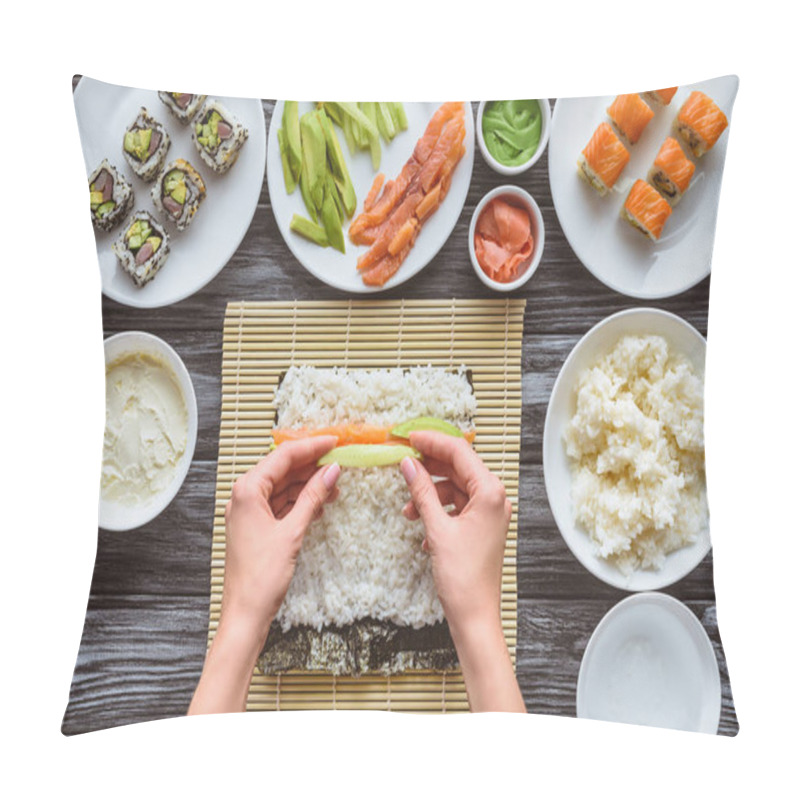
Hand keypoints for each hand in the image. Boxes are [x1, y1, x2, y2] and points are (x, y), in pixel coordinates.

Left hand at [221, 435, 340, 640]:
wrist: (245, 613)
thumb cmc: (262, 576)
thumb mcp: (293, 531)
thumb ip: (313, 497)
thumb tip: (331, 471)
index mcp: (247, 490)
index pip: (284, 456)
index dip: (312, 447)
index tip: (335, 442)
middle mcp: (244, 496)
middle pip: (283, 469)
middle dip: (312, 465)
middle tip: (340, 461)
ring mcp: (249, 511)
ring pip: (283, 487)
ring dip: (309, 485)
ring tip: (336, 486)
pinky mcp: (256, 526)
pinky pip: (281, 504)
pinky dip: (300, 502)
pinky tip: (320, 504)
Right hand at [400, 430, 524, 712]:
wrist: (474, 616)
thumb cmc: (462, 577)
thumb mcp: (437, 529)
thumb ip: (422, 492)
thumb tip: (408, 463)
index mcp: (490, 492)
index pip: (459, 451)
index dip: (431, 441)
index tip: (406, 436)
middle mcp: (494, 498)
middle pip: (457, 466)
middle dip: (428, 466)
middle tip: (401, 461)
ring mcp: (489, 513)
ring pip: (454, 488)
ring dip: (429, 494)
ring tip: (408, 511)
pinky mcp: (480, 527)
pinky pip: (456, 507)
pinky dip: (437, 511)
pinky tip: (422, 528)